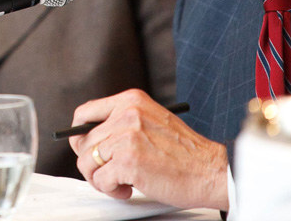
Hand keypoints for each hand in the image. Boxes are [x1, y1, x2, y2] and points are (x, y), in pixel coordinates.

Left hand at [69, 89, 229, 210]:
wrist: (211, 171)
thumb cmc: (185, 153)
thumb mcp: (151, 121)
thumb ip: (122, 123)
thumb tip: (89, 139)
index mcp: (131, 100)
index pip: (85, 113)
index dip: (79, 136)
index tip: (85, 149)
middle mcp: (126, 114)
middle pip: (83, 142)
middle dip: (92, 164)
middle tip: (109, 175)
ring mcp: (126, 137)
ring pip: (87, 162)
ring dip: (101, 179)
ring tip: (120, 183)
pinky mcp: (128, 162)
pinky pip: (101, 180)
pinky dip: (111, 190)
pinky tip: (128, 189)